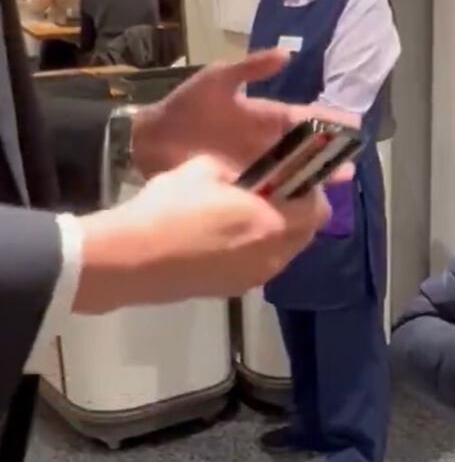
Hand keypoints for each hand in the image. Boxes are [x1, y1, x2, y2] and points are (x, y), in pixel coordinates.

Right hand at [73, 156, 330, 312]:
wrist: (130, 261)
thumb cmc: (169, 209)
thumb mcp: (204, 170)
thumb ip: (237, 170)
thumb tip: (244, 176)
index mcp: (273, 224)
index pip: (318, 209)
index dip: (310, 190)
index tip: (292, 176)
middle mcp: (274, 256)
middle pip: (306, 234)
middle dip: (298, 212)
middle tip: (274, 194)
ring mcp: (255, 278)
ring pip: (285, 252)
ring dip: (278, 233)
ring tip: (248, 215)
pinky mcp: (234, 291)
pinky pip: (261, 266)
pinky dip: (258, 251)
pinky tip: (227, 239)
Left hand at [130, 49, 359, 179]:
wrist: (152, 140)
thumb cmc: (185, 108)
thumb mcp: (216, 80)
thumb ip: (250, 68)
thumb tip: (286, 55)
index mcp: (265, 118)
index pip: (303, 120)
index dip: (328, 122)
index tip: (352, 126)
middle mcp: (266, 145)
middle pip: (305, 152)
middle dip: (328, 158)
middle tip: (350, 168)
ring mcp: (256, 169)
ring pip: (293, 175)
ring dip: (314, 181)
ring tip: (335, 187)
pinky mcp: (243, 189)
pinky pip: (271, 195)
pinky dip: (287, 200)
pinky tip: (303, 208)